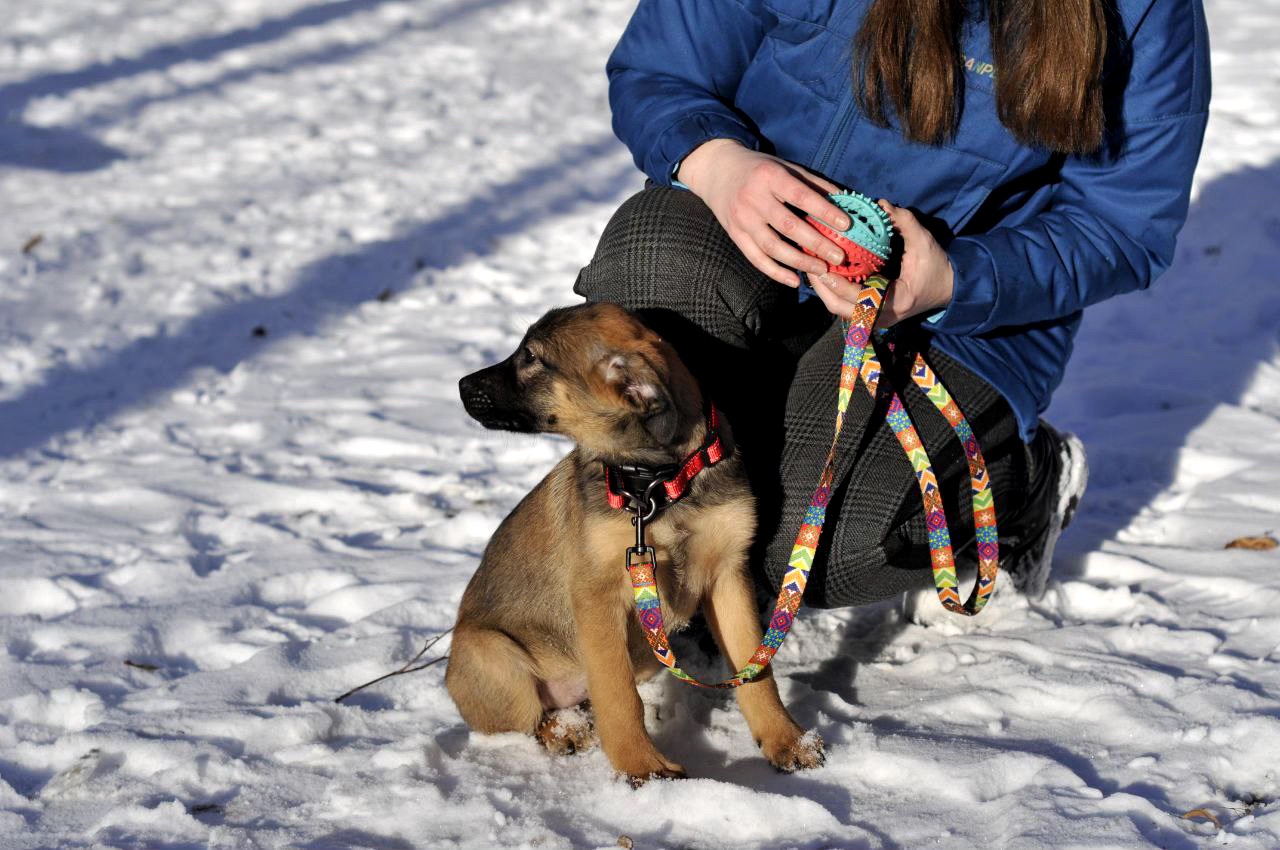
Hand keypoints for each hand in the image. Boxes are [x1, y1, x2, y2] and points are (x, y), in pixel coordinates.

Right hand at [676, 139, 853, 286]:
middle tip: (839, 257)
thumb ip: (813, 184)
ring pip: (772, 247)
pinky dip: (776, 272)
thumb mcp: (785, 167)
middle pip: (789, 226)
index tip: (846, 225)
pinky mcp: (735, 234)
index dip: (825, 212)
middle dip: (817, 243)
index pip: (802, 197)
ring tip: (822, 270)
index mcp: (770, 177)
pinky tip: (795, 280)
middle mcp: (754, 198)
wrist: (718, 170)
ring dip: (799, 261)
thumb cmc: (760, 169)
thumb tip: (845, 200)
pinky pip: (756, 258)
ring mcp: (742, 219)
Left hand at [809, 200, 953, 327]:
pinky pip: (845, 305)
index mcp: (896, 301)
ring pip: (839, 309)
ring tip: (811, 266)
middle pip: (841, 308)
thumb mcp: (924, 242)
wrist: (949, 287)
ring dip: (824, 289)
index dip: (838, 285)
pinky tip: (823, 272)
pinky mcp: (871, 314)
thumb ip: (904, 222)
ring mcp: (876, 318)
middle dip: (822, 288)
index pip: (859, 299)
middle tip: (809, 265)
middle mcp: (883, 316)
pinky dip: (832, 290)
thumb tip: (881, 204)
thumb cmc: (937, 265)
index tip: (822, 268)